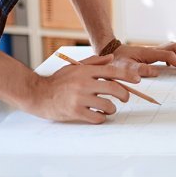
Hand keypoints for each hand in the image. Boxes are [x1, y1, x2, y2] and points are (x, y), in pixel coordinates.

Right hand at [25, 54, 140, 123]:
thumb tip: (111, 58)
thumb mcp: (75, 67)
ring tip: (109, 108)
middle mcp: (84, 84)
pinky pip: (96, 117)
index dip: (127, 76)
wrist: (38, 94)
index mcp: (86, 71)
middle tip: (125, 98)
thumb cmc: (57, 81)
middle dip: (124, 94)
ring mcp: (80, 98)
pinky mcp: (75, 112)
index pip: (112, 71)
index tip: (138, 80)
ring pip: (107, 105)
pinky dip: (101, 118)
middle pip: (113, 88)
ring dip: (112, 108)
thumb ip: (94, 62)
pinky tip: (99, 115)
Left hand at [111, 42, 175, 76]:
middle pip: (175, 47)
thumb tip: (156, 72)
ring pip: (172, 47)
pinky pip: (167, 51)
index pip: (169, 56)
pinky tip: (169, 66)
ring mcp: (152, 50)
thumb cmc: (116, 61)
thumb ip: (140, 70)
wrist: (110, 51)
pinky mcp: (151, 52)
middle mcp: (152, 49)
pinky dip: (173, 56)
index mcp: (148, 53)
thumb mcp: (124, 68)